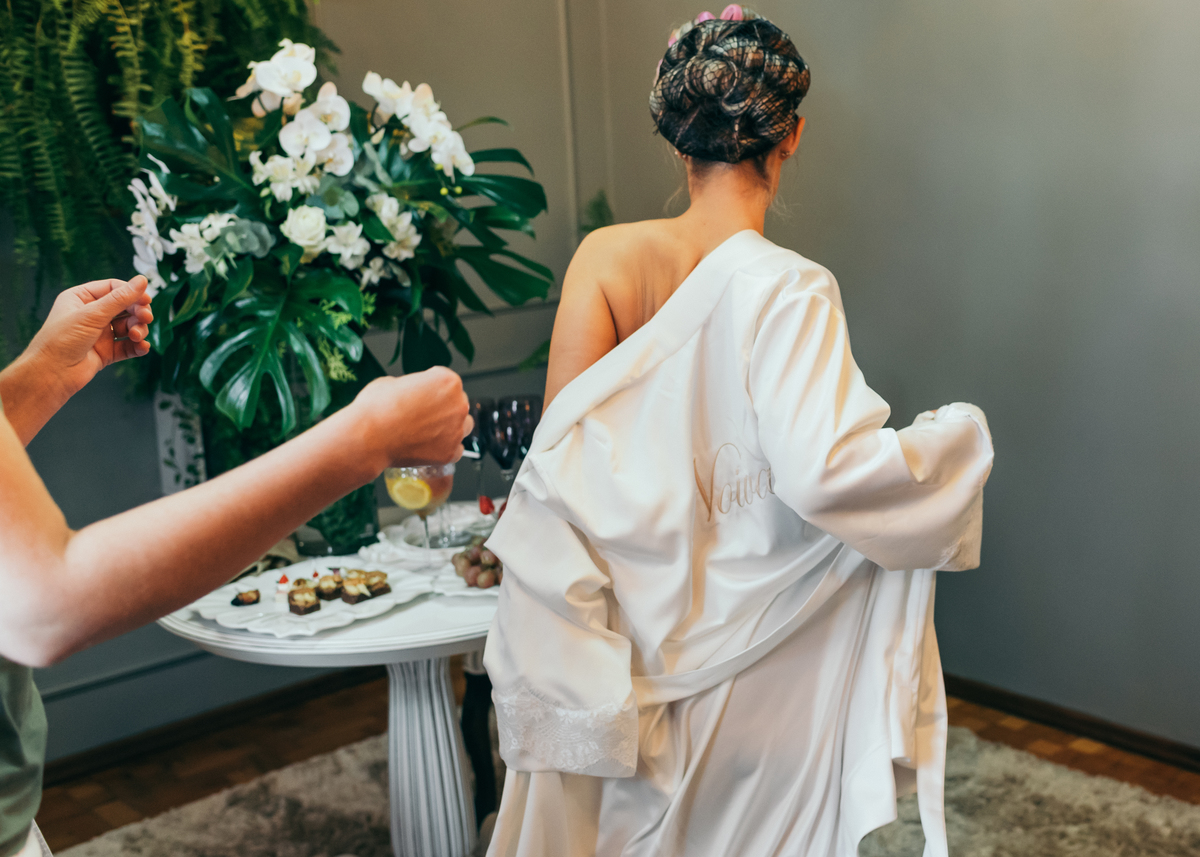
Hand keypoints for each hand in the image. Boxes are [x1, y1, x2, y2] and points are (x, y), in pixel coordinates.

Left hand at [22, 276, 153, 399]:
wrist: (50, 374)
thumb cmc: (61, 340)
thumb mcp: (92, 314)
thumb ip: (120, 298)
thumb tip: (142, 280)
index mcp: (82, 299)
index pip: (113, 288)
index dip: (131, 293)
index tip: (146, 300)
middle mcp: (91, 315)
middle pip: (124, 307)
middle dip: (137, 313)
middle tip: (145, 318)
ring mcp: (100, 334)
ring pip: (128, 327)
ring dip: (138, 330)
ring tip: (137, 336)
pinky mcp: (106, 352)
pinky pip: (128, 346)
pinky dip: (138, 346)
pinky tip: (142, 347)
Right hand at [350, 367, 472, 467]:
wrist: (368, 438)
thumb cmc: (376, 408)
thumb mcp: (393, 381)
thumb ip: (413, 385)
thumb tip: (414, 392)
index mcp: (447, 381)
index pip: (448, 381)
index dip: (433, 388)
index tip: (423, 395)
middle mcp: (458, 404)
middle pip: (458, 403)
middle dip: (444, 407)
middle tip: (423, 414)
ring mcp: (456, 430)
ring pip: (462, 426)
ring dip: (450, 427)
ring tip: (427, 431)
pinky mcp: (450, 453)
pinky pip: (456, 450)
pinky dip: (445, 448)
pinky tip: (429, 446)